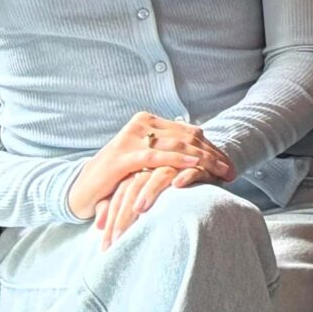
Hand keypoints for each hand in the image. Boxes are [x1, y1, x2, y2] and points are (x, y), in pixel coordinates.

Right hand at [68, 112, 234, 221]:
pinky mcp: (123, 157)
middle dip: (213, 155)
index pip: (189, 132)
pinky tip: (196, 166)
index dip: (212, 147)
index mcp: (149, 121)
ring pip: (178, 145)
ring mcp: (131, 138)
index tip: (229, 164)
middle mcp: (141, 124)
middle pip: (188, 137)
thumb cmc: (117, 178)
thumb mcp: (146, 162)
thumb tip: (202, 156)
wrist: (81, 190)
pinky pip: (157, 157)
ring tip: (222, 171)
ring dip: (204, 159)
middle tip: (231, 171)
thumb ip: (168, 154)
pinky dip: (179, 161)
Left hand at [94, 164, 197, 249]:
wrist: (200, 170)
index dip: (112, 218)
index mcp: (138, 171)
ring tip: (140, 209)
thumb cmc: (167, 192)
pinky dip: (185, 174)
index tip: (108, 245)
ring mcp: (178, 165)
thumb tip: (98, 225)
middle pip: (135, 186)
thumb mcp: (139, 199)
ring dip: (150, 191)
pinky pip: (192, 168)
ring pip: (160, 175)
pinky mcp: (201, 165)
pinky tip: (178, 185)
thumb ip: (117, 207)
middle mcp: (156, 167)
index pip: (120, 194)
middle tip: (119, 238)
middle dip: (125, 214)